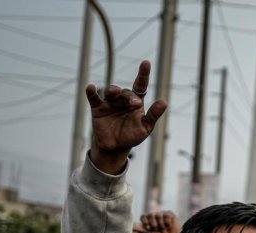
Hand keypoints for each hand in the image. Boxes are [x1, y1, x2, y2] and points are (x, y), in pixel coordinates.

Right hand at [86, 60, 166, 174]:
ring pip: (111, 91)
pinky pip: (94, 98)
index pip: (140, 85)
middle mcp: (122, 99)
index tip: (146, 62)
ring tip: (115, 92)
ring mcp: (110, 102)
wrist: (115, 147)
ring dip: (113, 90)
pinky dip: (91, 92)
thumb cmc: (133, 136)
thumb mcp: (146, 127)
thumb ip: (154, 115)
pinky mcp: (98, 108)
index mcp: (136, 102)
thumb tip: (164, 102)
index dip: (143, 74)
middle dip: (130, 97)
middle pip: (126, 92)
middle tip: (134, 104)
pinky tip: (91, 87)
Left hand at [133, 210, 181, 232]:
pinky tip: (169, 226)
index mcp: (148, 219)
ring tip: (164, 229)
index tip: (147, 227)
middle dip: (154, 225)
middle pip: (150, 215)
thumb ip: (141, 230)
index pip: (143, 216)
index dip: (145, 221)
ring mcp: (162, 213)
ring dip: (162, 226)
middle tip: (157, 230)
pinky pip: (166, 216)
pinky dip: (167, 223)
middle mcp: (154, 215)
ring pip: (159, 216)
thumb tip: (131, 228)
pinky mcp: (169, 213)